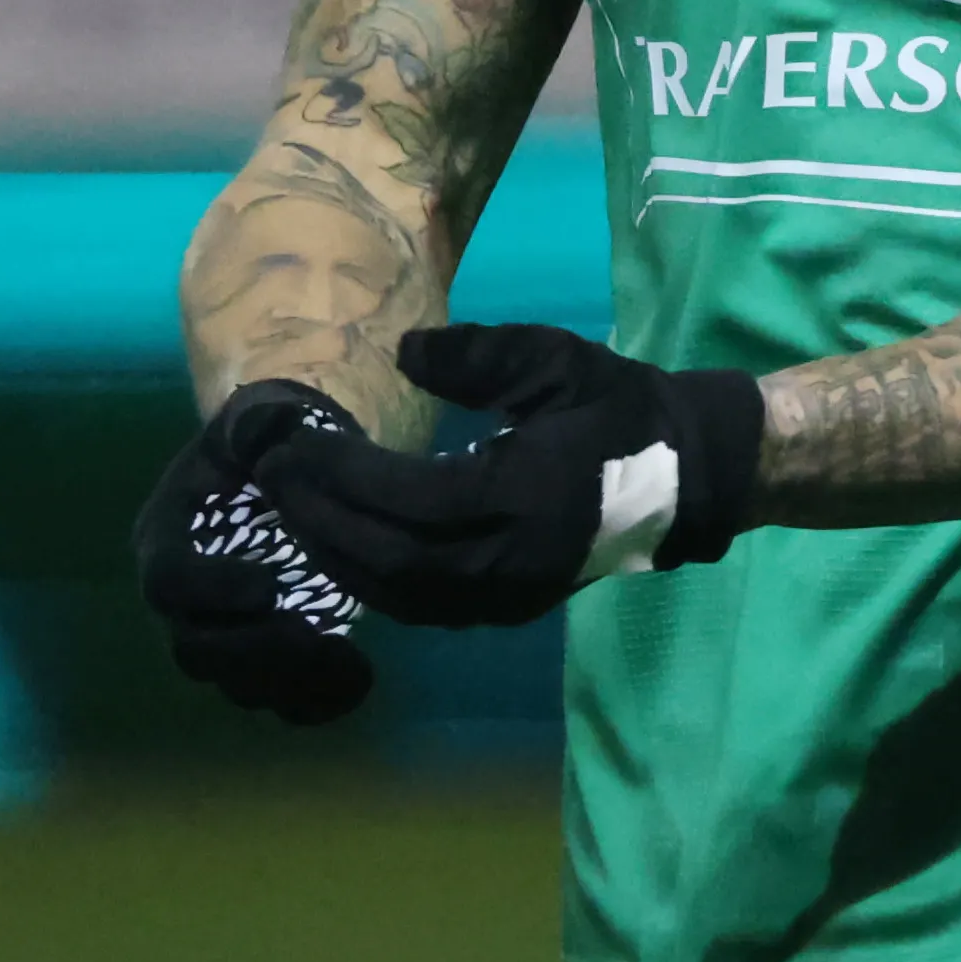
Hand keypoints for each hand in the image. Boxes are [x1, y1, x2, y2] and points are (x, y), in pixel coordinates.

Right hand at [133, 381, 377, 724]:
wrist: (291, 467)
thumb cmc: (269, 442)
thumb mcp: (258, 420)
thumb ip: (256, 427)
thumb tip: (264, 433)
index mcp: (168, 536)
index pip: (167, 579)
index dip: (210, 591)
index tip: (269, 587)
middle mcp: (184, 596)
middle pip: (196, 649)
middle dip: (255, 651)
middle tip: (316, 636)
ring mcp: (221, 633)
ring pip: (235, 684)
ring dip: (288, 683)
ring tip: (350, 662)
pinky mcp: (263, 656)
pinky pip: (277, 700)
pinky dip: (315, 702)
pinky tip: (360, 679)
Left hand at [252, 322, 763, 627]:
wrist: (690, 475)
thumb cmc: (619, 410)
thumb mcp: (556, 361)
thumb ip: (477, 355)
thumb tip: (403, 352)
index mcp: (524, 495)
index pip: (409, 499)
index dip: (342, 477)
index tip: (291, 445)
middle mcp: (509, 560)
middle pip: (388, 558)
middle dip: (319, 519)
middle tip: (270, 478)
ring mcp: (508, 595)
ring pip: (398, 594)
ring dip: (334, 555)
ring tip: (290, 510)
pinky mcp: (507, 609)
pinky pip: (420, 607)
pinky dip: (369, 579)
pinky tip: (338, 545)